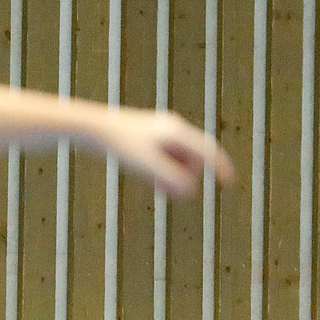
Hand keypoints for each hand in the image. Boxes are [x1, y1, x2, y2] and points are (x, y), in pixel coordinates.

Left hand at [91, 108, 233, 198]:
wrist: (91, 127)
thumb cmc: (119, 145)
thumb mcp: (147, 168)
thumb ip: (172, 180)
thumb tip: (190, 190)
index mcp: (176, 132)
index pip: (207, 150)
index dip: (220, 166)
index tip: (228, 182)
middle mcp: (172, 128)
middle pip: (192, 159)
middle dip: (183, 178)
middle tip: (161, 192)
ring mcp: (160, 131)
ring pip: (178, 160)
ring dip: (171, 177)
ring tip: (153, 187)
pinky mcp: (147, 137)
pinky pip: (165, 159)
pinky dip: (161, 172)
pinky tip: (149, 180)